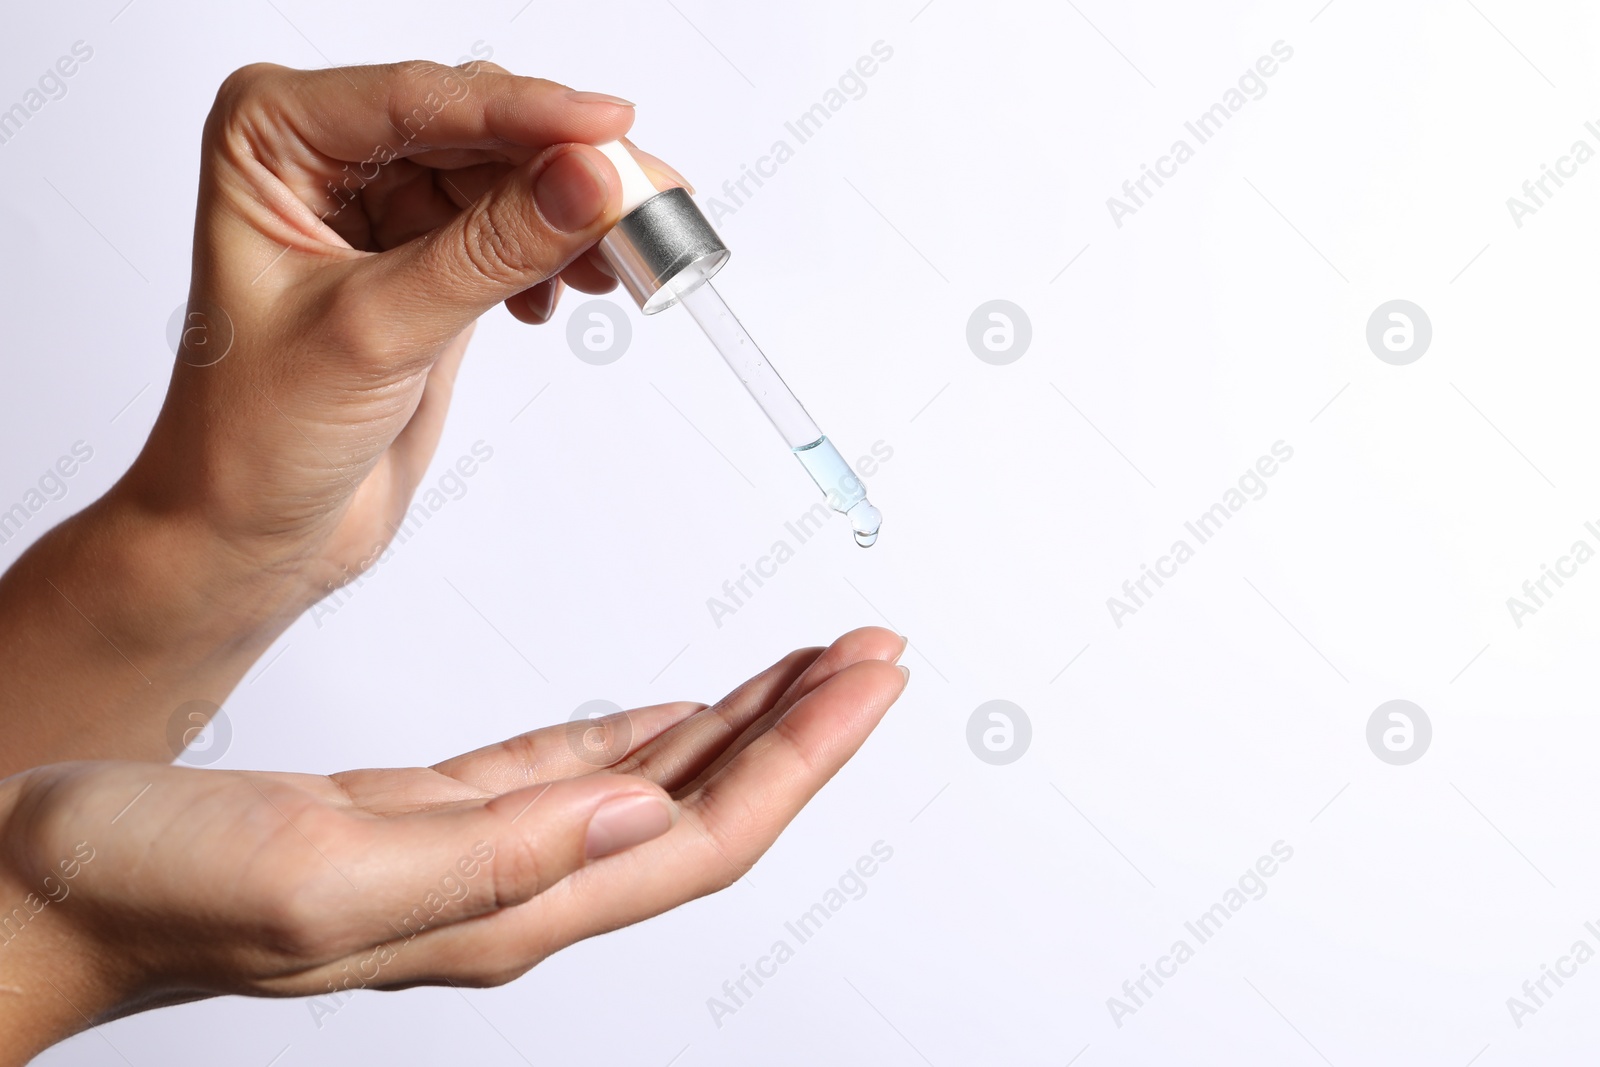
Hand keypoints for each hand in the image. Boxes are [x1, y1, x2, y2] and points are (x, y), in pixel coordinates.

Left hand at [0, 60, 688, 771]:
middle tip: (645, 207)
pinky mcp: (430, 259)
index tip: (610, 130)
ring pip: (510, 176)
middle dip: (565, 167)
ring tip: (620, 264)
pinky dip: (556, 253)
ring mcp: (383, 206)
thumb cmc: (251, 435)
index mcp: (273, 138)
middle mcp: (326, 155)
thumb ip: (490, 250)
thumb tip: (585, 181)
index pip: (421, 99)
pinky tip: (562, 294)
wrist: (252, 531)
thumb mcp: (378, 332)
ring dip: (573, 216)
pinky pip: (516, 227)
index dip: (525, 111)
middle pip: (479, 128)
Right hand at [0, 629, 906, 1064]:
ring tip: (812, 665)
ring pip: (655, 782)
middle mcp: (514, 883)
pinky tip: (683, 712)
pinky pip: (578, 767)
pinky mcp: (436, 814)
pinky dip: (648, 731)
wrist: (37, 884)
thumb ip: (491, 858)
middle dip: (803, 730)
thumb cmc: (144, 887)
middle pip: (706, 807)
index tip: (869, 681)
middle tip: (873, 653)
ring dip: (742, 721)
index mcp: (505, 902)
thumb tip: (638, 815)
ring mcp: (481, 850)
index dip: (802, 758)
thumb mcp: (320, 871)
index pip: (703, 834)